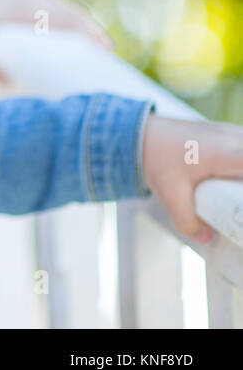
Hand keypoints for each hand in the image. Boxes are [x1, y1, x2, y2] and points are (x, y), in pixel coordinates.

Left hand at [142, 114, 242, 243]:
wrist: (137, 135)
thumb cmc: (156, 161)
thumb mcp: (170, 195)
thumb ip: (187, 221)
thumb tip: (205, 239)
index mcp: (224, 154)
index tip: (240, 196)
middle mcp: (230, 138)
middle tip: (236, 194)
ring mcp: (227, 130)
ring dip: (242, 168)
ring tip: (233, 187)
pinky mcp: (222, 130)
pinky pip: (242, 140)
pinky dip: (240, 157)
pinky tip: (232, 173)